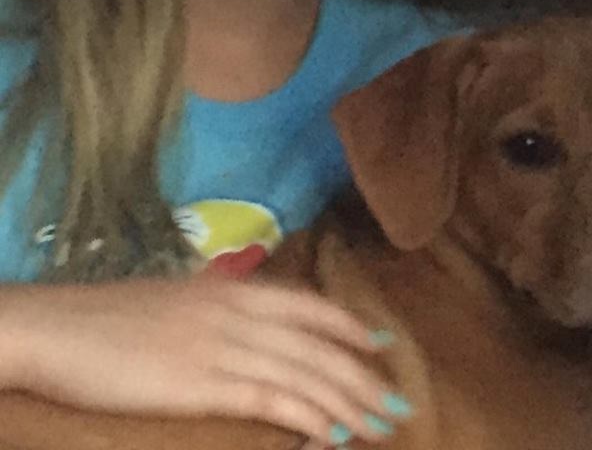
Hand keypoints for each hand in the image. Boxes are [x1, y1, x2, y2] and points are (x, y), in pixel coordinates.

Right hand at [0, 276, 411, 444]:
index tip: (382, 346)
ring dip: (348, 402)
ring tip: (379, 424)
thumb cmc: (115, 316)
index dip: (350, 327)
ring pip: (304, 374)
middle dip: (362, 376)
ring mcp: (224, 346)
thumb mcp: (182, 300)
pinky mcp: (203, 383)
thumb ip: (224, 307)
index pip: (311, 305)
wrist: (64, 326)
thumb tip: (254, 323)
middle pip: (318, 346)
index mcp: (236, 289)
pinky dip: (308, 416)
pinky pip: (271, 400)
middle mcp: (241, 313)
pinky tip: (333, 432)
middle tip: (397, 401)